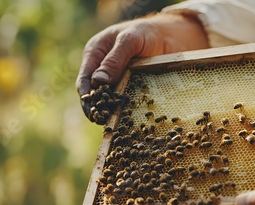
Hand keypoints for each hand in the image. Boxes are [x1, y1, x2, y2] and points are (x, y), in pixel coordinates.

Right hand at [76, 12, 208, 118]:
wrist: (169, 35)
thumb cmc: (145, 32)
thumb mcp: (130, 40)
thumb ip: (115, 59)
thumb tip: (98, 81)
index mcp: (95, 53)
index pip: (85, 78)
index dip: (86, 96)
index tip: (92, 110)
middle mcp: (102, 67)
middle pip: (94, 92)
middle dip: (97, 107)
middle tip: (101, 120)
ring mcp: (116, 78)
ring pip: (108, 98)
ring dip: (109, 110)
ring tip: (111, 123)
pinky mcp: (129, 86)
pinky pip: (123, 100)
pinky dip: (123, 109)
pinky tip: (125, 119)